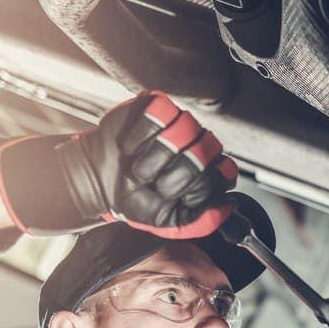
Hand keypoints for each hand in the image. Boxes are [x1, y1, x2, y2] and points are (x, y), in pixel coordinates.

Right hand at [0, 91, 237, 237]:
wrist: (100, 184)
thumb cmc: (137, 200)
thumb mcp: (171, 222)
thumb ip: (205, 219)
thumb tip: (228, 207)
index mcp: (208, 171)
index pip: (225, 172)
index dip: (200, 186)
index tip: (178, 195)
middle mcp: (199, 144)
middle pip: (204, 151)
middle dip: (172, 176)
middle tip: (154, 182)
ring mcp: (180, 123)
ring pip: (183, 130)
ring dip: (153, 156)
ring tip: (140, 165)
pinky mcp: (156, 106)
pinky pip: (160, 114)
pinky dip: (140, 135)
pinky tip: (132, 146)